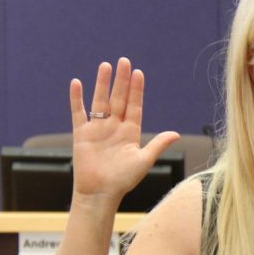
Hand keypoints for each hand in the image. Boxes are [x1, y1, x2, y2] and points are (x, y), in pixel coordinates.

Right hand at [69, 57, 179, 205]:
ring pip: (100, 101)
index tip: (139, 73)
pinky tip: (77, 83)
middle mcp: (114, 127)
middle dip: (122, 80)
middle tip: (124, 61)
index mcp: (130, 132)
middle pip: (119, 98)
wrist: (100, 193)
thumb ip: (157, 145)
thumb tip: (176, 134)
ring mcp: (98, 129)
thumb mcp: (143, 161)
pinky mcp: (82, 134)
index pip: (134, 105)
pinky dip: (77, 99)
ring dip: (102, 84)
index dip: (136, 90)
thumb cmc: (123, 180)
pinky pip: (79, 113)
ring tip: (105, 66)